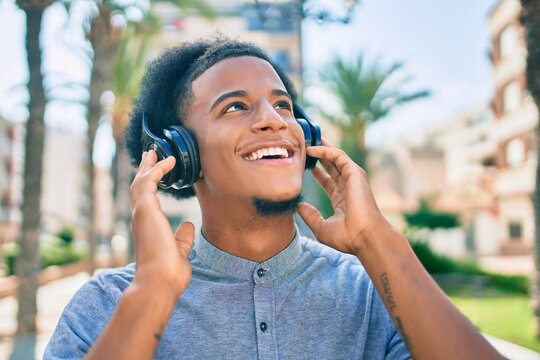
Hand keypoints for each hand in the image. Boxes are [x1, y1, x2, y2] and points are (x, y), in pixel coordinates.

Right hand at [129, 150, 193, 297]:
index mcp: (148, 227)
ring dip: (149, 166)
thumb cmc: (169, 273)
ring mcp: (141, 214)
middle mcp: (142, 218)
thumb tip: (189, 226)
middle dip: (146, 169)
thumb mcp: (179, 249)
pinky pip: (148, 182)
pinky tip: (169, 161)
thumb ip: (183, 237)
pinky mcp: (145, 210)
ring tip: (156, 151)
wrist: (160, 282)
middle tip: (151, 154)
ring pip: (140, 182)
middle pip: (140, 187)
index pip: (147, 200)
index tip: (157, 171)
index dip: (151, 183)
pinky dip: (158, 170)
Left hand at [297, 140, 388, 254]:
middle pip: (332, 167)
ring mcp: (352, 179)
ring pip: (335, 158)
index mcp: (342, 201)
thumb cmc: (347, 237)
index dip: (316, 173)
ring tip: (306, 141)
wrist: (364, 237)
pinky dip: (325, 151)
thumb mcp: (321, 227)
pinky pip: (338, 156)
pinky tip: (311, 149)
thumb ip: (309, 215)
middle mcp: (348, 188)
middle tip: (305, 147)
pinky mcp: (354, 173)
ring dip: (321, 148)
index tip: (303, 166)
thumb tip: (299, 205)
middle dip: (319, 157)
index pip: (328, 182)